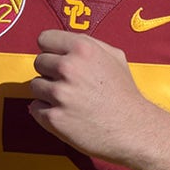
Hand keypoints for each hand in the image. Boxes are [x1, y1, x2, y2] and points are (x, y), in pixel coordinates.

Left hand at [28, 29, 166, 164]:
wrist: (134, 130)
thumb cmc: (124, 94)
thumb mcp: (114, 56)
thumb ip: (88, 44)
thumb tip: (63, 42)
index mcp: (82, 49)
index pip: (44, 39)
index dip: (51, 50)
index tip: (56, 59)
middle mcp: (69, 68)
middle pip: (38, 62)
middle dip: (50, 72)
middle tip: (69, 84)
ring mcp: (60, 94)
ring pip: (35, 85)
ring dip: (47, 93)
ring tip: (70, 101)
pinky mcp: (54, 118)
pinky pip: (35, 108)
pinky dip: (46, 112)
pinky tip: (66, 114)